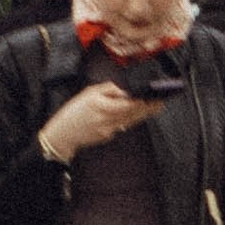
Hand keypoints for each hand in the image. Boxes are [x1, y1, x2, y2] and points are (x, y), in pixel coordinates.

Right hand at [39, 84, 156, 162]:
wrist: (63, 135)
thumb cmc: (72, 112)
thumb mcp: (89, 93)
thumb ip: (109, 90)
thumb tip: (125, 89)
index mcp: (103, 107)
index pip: (129, 104)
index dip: (143, 100)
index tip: (154, 95)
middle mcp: (109, 120)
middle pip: (134, 113)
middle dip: (150, 107)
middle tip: (162, 100)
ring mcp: (110, 130)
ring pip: (132, 120)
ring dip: (145, 113)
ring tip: (156, 106)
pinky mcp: (109, 136)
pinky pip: (123, 125)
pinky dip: (131, 119)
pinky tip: (138, 114)